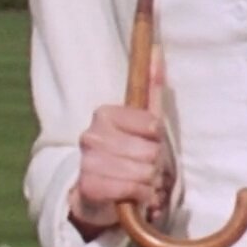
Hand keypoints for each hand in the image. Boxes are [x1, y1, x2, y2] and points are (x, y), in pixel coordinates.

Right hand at [68, 51, 173, 237]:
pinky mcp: (89, 186)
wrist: (95, 195)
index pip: (153, 125)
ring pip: (144, 172)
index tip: (147, 144)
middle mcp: (92, 135)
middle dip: (155, 165)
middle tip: (144, 169)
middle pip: (151, 151)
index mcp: (104, 114)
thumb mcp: (140, 122)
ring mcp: (88, 161)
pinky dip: (141, 197)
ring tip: (139, 183)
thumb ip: (150, 86)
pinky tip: (133, 197)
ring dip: (150, 184)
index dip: (157, 140)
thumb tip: (158, 48)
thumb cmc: (126, 154)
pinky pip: (132, 190)